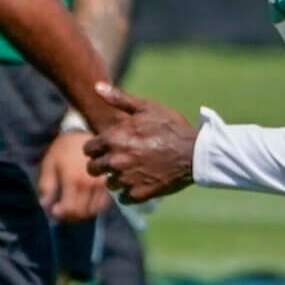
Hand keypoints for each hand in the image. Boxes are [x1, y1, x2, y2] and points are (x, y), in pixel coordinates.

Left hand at [38, 129, 108, 221]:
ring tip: (72, 207)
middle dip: (69, 216)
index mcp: (73, 179)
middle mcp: (89, 184)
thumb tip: (45, 205)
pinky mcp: (107, 183)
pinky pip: (102, 204)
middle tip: (61, 210)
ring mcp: (101, 184)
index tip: (54, 209)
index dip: (60, 214)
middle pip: (81, 213)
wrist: (83, 135)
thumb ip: (46, 186)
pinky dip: (92, 208)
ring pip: (92, 211)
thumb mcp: (49, 164)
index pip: (69, 209)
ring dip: (81, 214)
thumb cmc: (62, 149)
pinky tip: (83, 203)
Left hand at [83, 84, 195, 201]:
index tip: (108, 147)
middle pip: (94, 169)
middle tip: (117, 160)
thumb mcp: (146, 107)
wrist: (195, 152)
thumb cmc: (171, 127)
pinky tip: (140, 182)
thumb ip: (119, 99)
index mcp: (114, 139)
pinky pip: (124, 198)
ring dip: (117, 178)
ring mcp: (127, 179)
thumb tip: (96, 86)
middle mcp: (116, 160)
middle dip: (102, 164)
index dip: (96, 147)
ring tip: (132, 171)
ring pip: (109, 184)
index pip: (88, 149)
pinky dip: (130, 192)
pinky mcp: (139, 193)